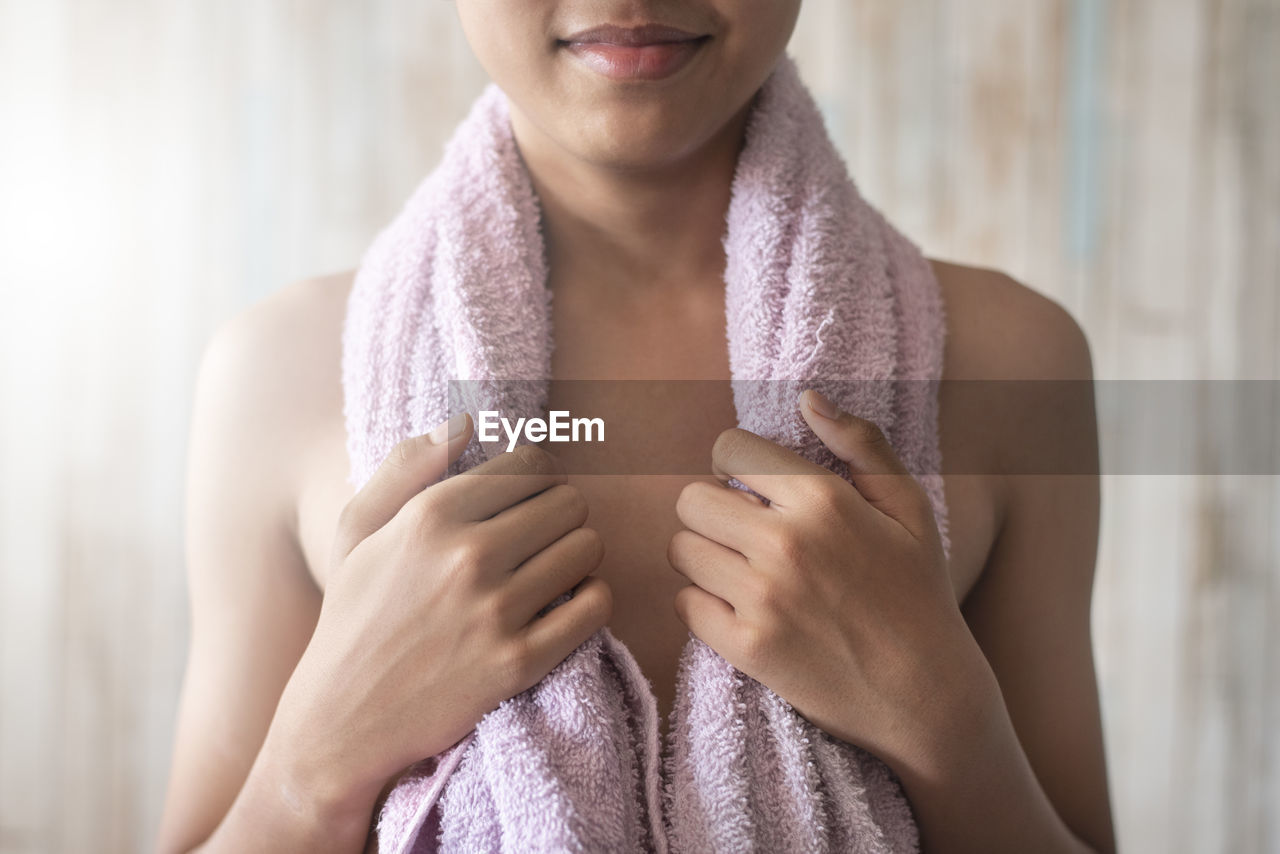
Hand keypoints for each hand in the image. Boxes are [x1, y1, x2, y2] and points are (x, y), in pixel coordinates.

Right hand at [271, 414, 612, 813]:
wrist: (342, 720)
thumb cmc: (353, 616)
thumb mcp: (357, 530)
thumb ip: (407, 465)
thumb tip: (465, 421)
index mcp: (430, 515)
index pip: (531, 465)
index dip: (539, 477)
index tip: (530, 497)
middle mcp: (467, 556)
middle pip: (570, 501)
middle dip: (562, 514)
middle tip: (541, 538)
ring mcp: (495, 612)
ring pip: (588, 549)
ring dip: (578, 556)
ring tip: (551, 571)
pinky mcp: (519, 663)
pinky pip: (595, 607)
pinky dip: (591, 601)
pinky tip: (567, 605)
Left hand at [667, 389, 980, 762]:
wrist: (925, 696)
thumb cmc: (918, 595)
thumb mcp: (909, 508)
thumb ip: (861, 444)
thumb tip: (808, 398)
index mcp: (823, 499)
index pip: (728, 448)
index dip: (734, 463)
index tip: (751, 486)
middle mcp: (785, 543)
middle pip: (692, 498)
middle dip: (713, 508)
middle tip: (743, 530)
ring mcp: (761, 598)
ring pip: (682, 549)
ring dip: (705, 555)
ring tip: (743, 570)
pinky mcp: (745, 647)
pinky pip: (684, 604)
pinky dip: (704, 605)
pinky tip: (742, 609)